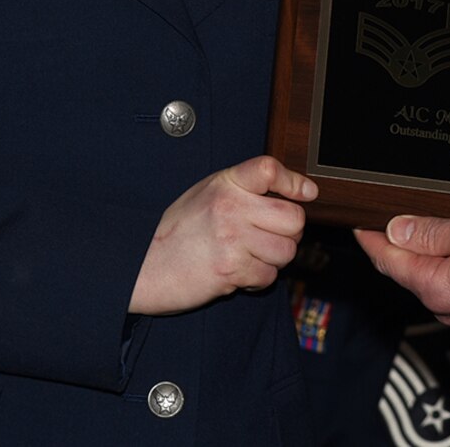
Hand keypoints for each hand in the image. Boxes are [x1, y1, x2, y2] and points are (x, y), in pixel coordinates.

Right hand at [128, 156, 314, 314]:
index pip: (269, 170)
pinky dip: (258, 279)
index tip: (306, 192)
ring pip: (286, 251)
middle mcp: (230, 207)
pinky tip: (239, 272)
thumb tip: (292, 195)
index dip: (294, 181)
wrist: (142, 266)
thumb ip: (242, 190)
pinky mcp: (230, 269)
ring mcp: (231, 238)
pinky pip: (268, 276)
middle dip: (290, 233)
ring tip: (251, 256)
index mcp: (224, 184)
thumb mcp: (205, 195)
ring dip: (274, 259)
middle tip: (271, 237)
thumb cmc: (177, 232)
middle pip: (293, 218)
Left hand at [355, 211, 449, 330]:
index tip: (359, 226)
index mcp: (436, 286)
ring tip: (415, 229)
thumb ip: (432, 231)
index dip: (371, 240)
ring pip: (431, 277)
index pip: (389, 261)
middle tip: (382, 222)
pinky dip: (444, 265)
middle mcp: (446, 305)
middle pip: (408, 271)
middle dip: (394, 246)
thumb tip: (398, 229)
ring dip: (421, 254)